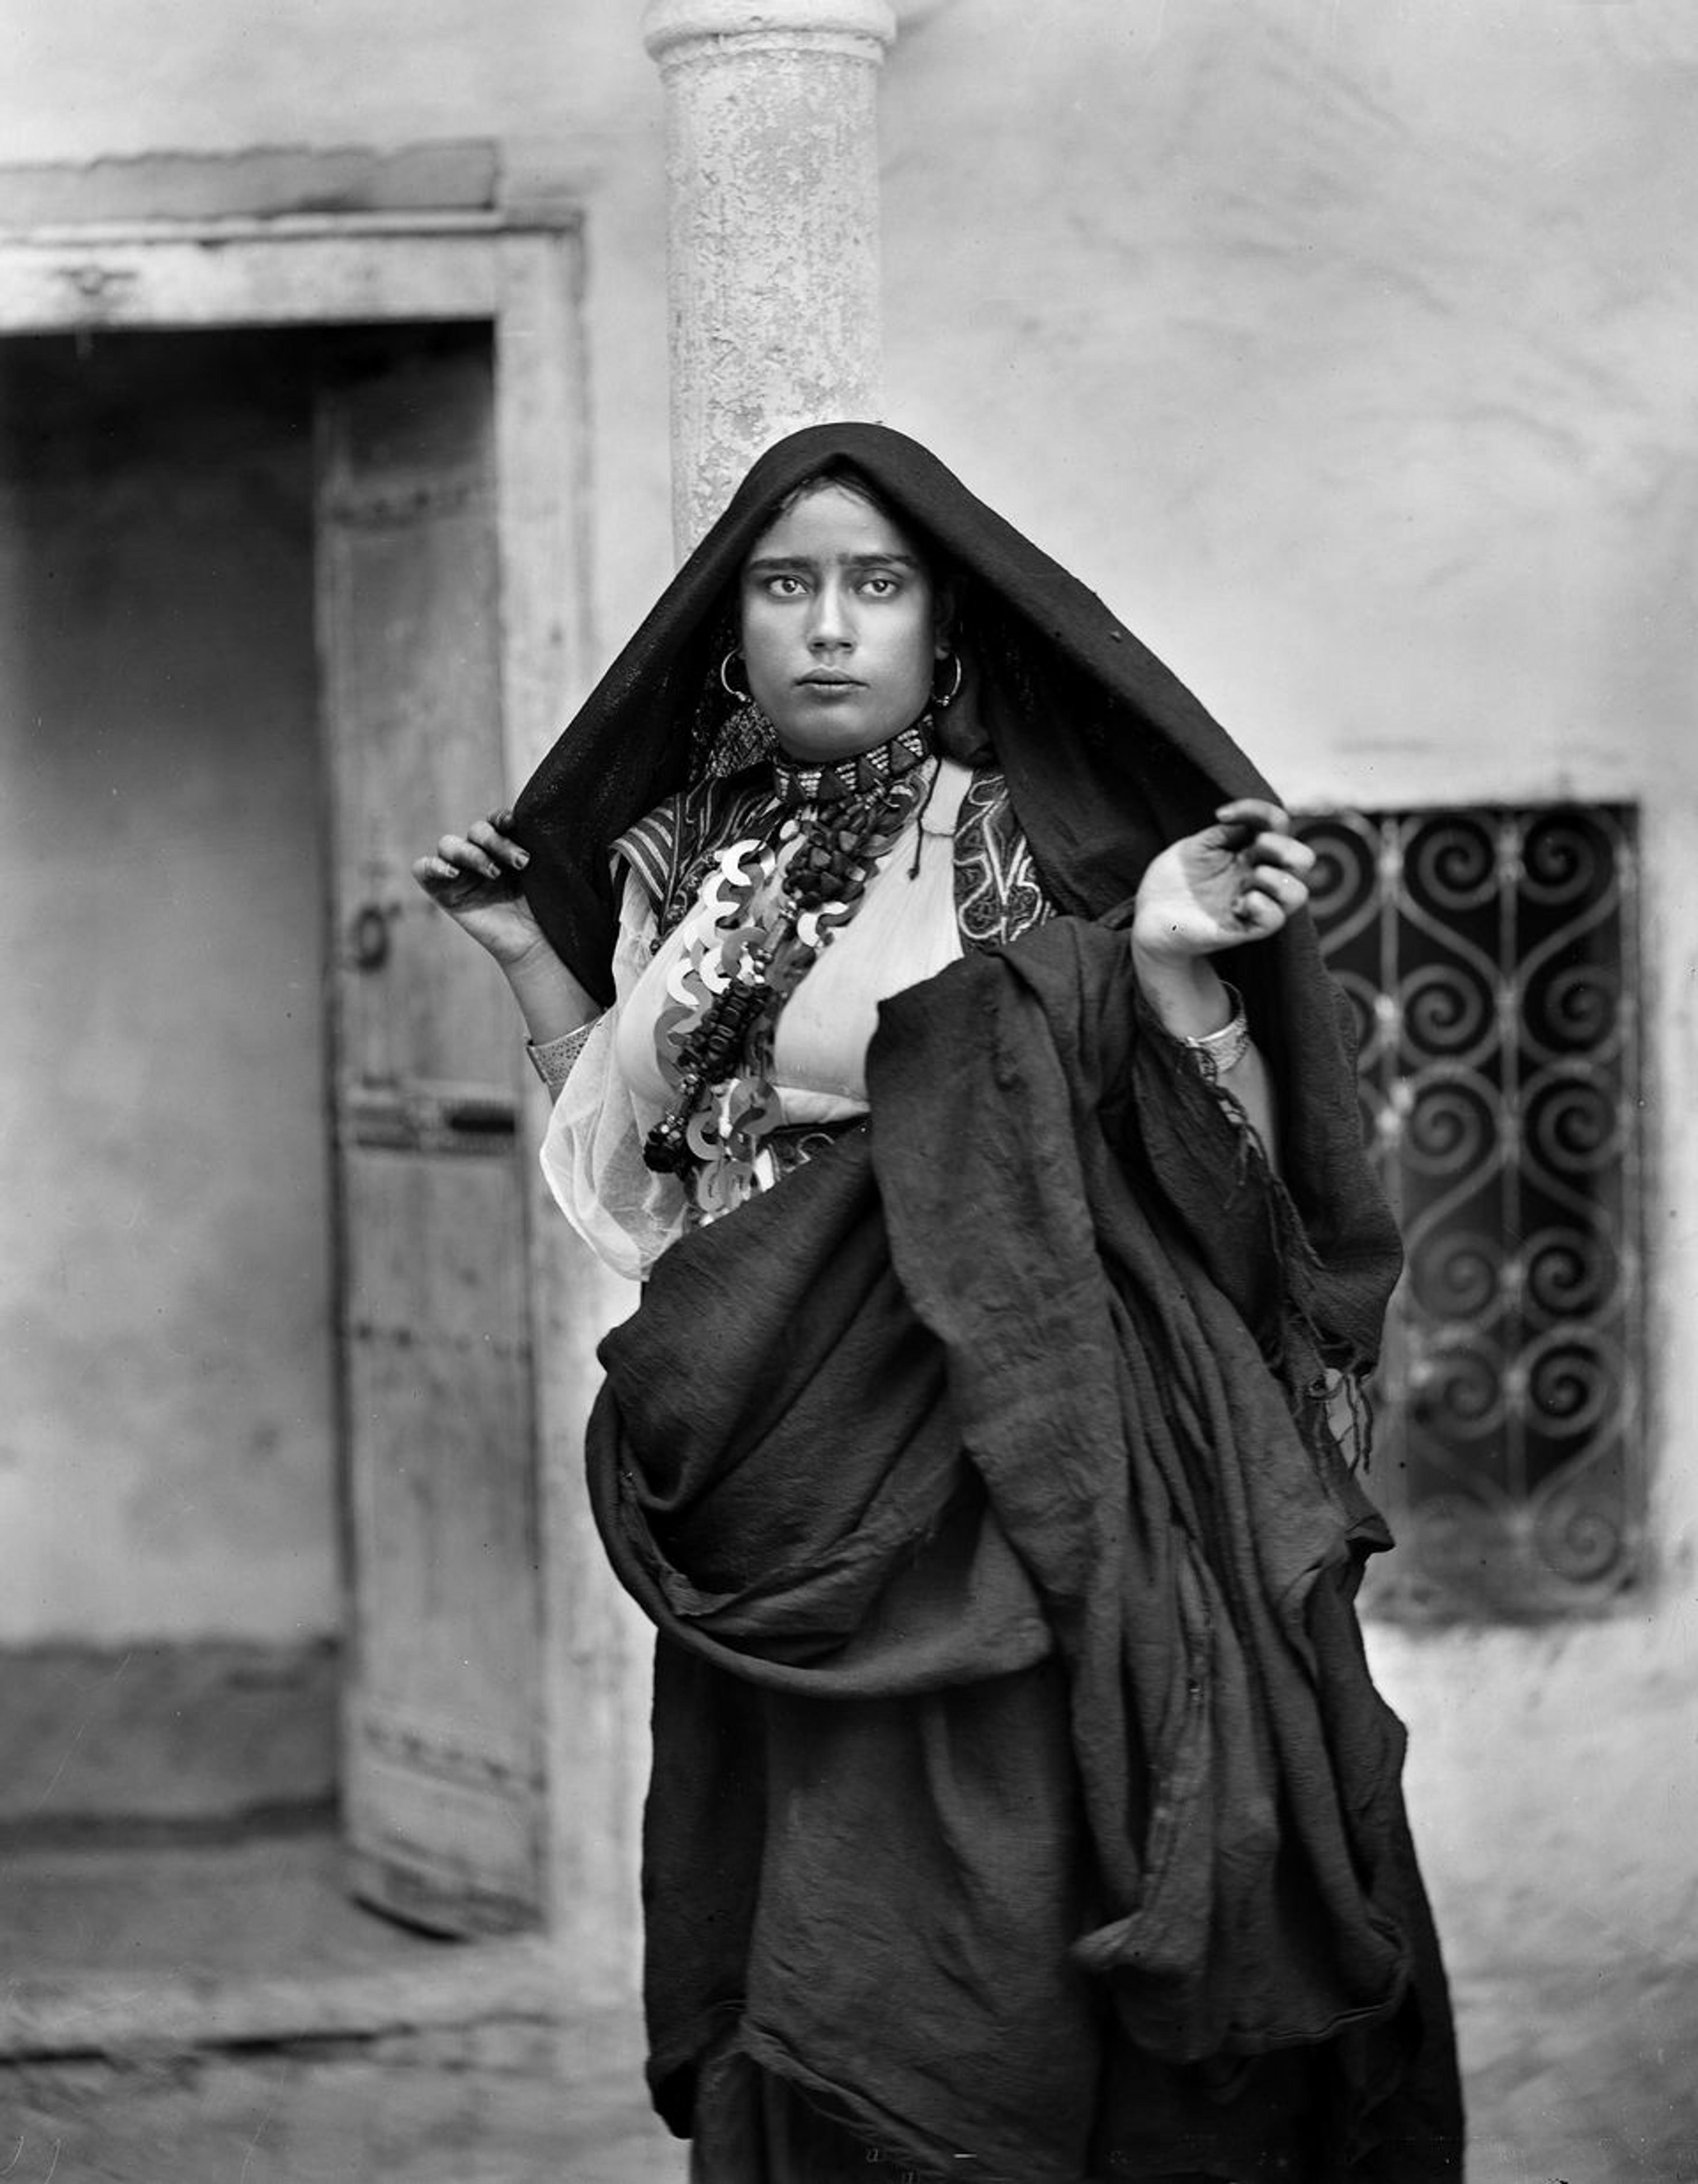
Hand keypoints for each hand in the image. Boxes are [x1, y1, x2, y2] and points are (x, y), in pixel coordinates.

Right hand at [412, 809, 546, 968]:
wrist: (535, 944)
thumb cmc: (543, 909)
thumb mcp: (543, 874)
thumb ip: (536, 846)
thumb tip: (543, 820)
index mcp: (503, 847)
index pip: (494, 821)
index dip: (500, 817)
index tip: (514, 822)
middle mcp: (479, 856)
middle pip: (475, 831)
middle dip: (496, 842)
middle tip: (521, 862)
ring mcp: (459, 873)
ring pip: (449, 844)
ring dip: (471, 854)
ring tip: (494, 873)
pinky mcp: (443, 892)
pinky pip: (423, 869)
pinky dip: (433, 866)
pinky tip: (453, 873)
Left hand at [1131, 798, 1315, 964]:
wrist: (1151, 916)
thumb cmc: (1173, 880)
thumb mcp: (1194, 847)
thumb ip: (1222, 834)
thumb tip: (1247, 825)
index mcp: (1249, 851)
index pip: (1276, 824)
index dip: (1257, 810)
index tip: (1219, 814)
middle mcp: (1257, 875)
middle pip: (1303, 858)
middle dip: (1285, 847)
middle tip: (1255, 848)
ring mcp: (1255, 902)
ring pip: (1298, 893)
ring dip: (1279, 879)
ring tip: (1253, 877)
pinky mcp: (1245, 928)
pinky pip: (1275, 920)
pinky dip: (1264, 907)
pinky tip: (1240, 903)